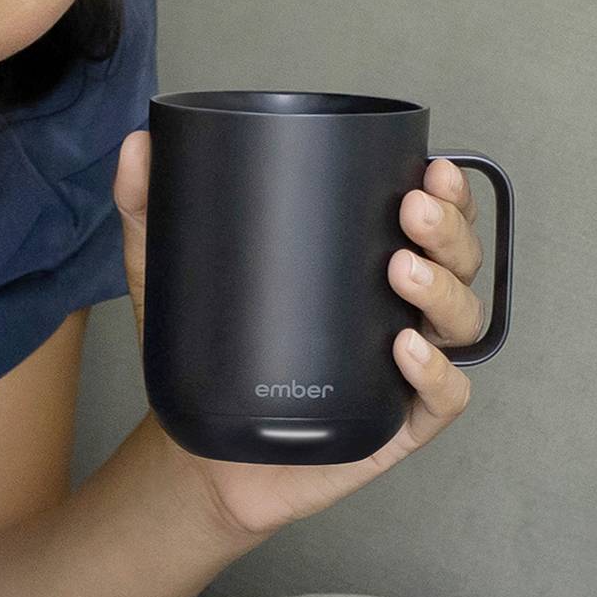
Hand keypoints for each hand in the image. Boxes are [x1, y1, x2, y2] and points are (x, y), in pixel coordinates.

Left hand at [113, 132, 480, 537]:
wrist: (196, 453)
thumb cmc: (205, 358)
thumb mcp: (171, 275)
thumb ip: (151, 207)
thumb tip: (135, 143)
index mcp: (364, 266)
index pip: (429, 221)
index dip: (449, 194)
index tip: (431, 168)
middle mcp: (397, 312)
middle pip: (458, 263)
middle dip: (449, 231)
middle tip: (411, 212)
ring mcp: (402, 371)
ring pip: (460, 323)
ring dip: (442, 290)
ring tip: (402, 268)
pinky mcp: (395, 426)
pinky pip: (443, 400)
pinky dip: (435, 373)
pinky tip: (404, 349)